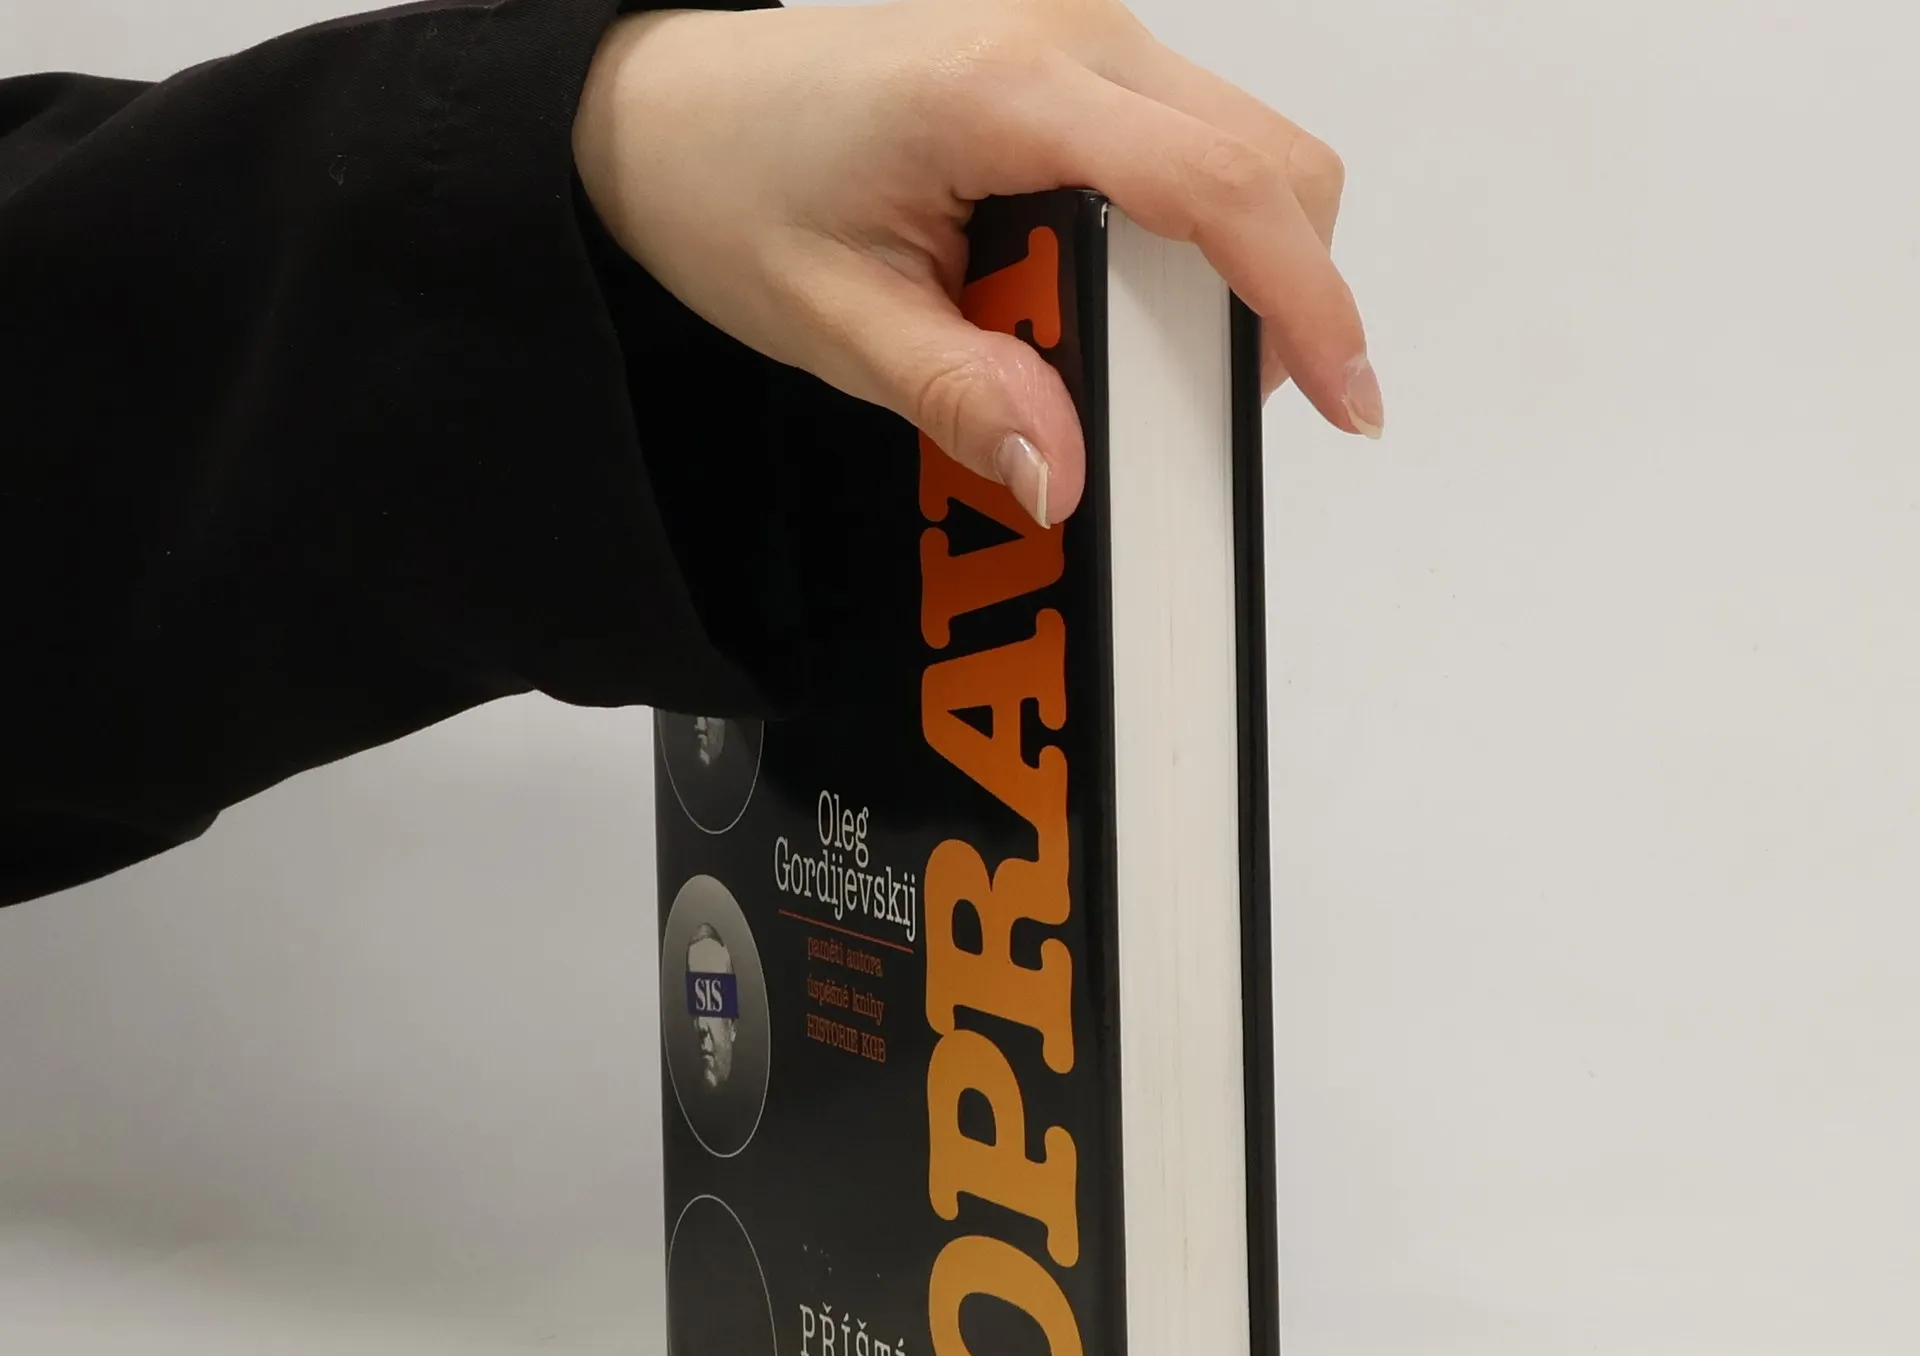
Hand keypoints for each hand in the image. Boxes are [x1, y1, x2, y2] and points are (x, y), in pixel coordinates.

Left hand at [574, 0, 1379, 528]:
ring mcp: (1080, 38)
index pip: (1218, 187)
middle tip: (1202, 410)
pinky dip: (1185, 240)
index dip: (1304, 299)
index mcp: (1008, 89)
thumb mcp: (832, 323)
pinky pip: (1185, 149)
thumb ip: (958, 395)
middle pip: (1268, 158)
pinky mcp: (1074, 65)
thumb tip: (1065, 474)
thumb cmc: (728, 187)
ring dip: (1228, 271)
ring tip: (1125, 363)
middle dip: (1277, 297)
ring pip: (1241, 150)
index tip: (1347, 397)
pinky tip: (1103, 305)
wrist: (664, 110)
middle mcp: (1070, 36)